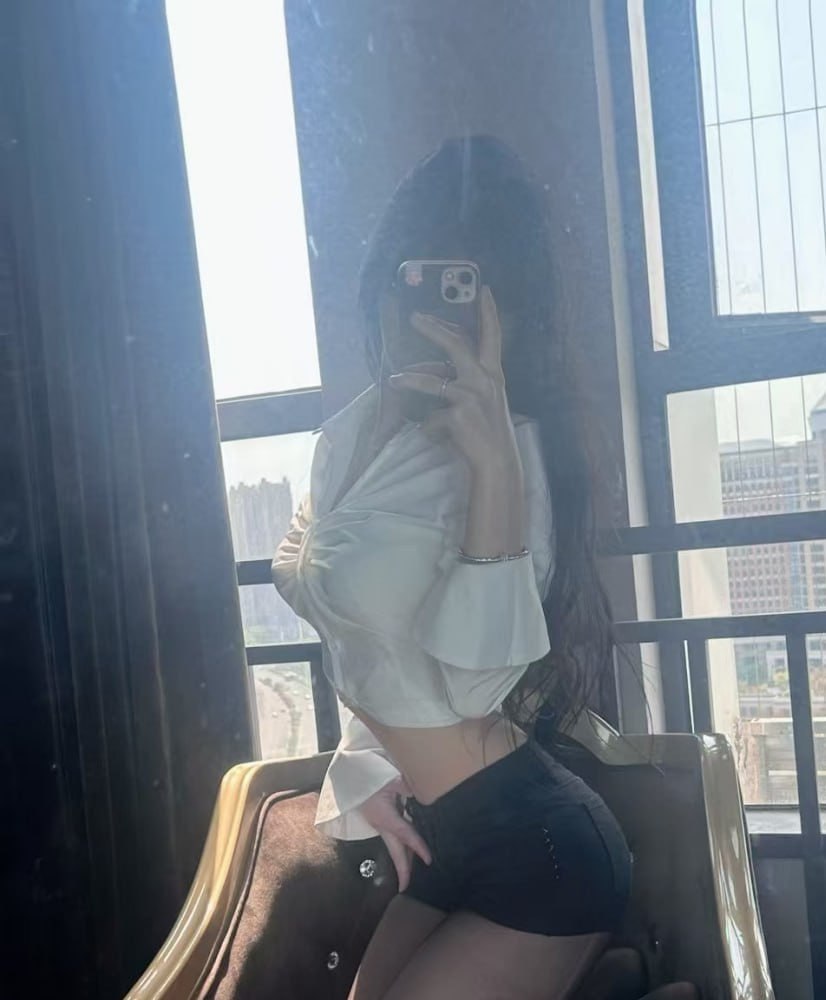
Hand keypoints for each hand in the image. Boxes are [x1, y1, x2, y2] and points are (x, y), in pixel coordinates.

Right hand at [360, 776, 431, 891]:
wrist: (351, 773)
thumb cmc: (369, 775)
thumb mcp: (390, 778)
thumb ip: (406, 786)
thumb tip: (419, 793)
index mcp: (384, 816)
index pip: (405, 835)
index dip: (417, 847)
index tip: (428, 860)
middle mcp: (380, 824)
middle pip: (394, 850)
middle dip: (401, 869)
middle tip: (405, 887)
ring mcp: (378, 822)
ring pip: (393, 844)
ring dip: (402, 858)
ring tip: (410, 872)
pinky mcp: (378, 818)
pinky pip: (392, 835)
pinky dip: (401, 844)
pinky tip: (407, 847)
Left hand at [387, 286, 519, 474]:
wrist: (496, 462)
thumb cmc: (488, 432)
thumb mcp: (483, 401)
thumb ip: (464, 381)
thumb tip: (433, 370)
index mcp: (493, 374)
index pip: (492, 337)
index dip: (488, 313)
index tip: (484, 290)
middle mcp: (485, 380)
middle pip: (456, 344)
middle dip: (433, 329)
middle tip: (414, 317)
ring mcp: (471, 396)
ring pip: (431, 380)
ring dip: (408, 379)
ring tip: (393, 380)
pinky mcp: (458, 414)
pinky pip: (431, 417)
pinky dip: (429, 428)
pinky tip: (431, 436)